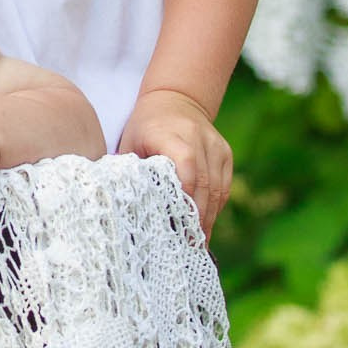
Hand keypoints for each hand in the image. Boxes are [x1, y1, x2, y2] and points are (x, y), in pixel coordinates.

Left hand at [119, 89, 231, 237]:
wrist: (174, 99)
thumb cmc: (144, 128)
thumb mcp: (130, 144)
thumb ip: (132, 174)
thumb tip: (122, 209)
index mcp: (172, 136)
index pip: (186, 173)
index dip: (184, 205)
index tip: (177, 231)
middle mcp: (199, 139)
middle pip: (204, 186)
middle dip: (197, 220)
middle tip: (188, 248)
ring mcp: (216, 146)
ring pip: (217, 189)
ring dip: (208, 218)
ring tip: (198, 245)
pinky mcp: (225, 152)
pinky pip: (223, 186)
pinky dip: (215, 207)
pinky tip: (205, 226)